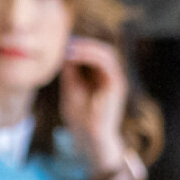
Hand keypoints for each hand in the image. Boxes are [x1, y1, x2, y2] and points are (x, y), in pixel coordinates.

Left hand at [59, 37, 136, 171]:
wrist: (90, 137)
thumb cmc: (80, 118)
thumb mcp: (71, 90)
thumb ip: (70, 72)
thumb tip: (64, 53)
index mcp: (101, 78)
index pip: (94, 54)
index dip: (80, 46)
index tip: (62, 44)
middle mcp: (111, 77)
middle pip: (102, 50)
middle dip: (84, 43)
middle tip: (65, 42)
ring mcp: (116, 80)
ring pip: (106, 52)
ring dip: (87, 46)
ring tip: (69, 47)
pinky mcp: (117, 84)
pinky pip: (106, 62)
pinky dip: (90, 55)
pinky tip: (74, 55)